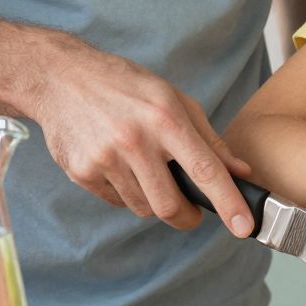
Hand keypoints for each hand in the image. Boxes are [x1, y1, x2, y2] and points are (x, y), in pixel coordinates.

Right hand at [24, 31, 254, 236]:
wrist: (62, 77)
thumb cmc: (125, 85)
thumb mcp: (173, 98)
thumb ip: (209, 138)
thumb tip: (240, 172)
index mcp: (165, 117)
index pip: (205, 168)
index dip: (228, 202)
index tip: (244, 228)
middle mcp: (135, 139)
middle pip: (170, 205)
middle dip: (186, 217)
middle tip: (190, 210)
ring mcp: (105, 157)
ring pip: (143, 207)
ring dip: (153, 200)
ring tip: (144, 168)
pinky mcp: (82, 171)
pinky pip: (116, 201)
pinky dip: (126, 192)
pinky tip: (118, 164)